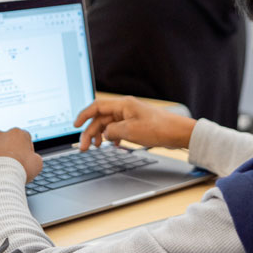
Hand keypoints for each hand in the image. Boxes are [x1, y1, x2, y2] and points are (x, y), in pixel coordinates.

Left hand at [0, 128, 42, 181]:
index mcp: (17, 134)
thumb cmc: (18, 170)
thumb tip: (32, 159)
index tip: (25, 162)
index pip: (24, 139)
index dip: (26, 151)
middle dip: (7, 152)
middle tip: (10, 166)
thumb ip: (35, 157)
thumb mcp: (37, 164)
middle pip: (5, 142)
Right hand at [74, 97, 196, 150]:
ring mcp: (131, 116)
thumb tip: (103, 134)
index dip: (83, 116)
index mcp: (122, 105)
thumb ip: (112, 131)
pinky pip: (118, 129)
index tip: (74, 126)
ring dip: (100, 136)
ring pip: (109, 125)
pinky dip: (112, 137)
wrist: (178, 133)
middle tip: (83, 147)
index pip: (96, 107)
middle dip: (90, 132)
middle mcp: (125, 108)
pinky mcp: (136, 124)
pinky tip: (113, 145)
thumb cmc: (158, 129)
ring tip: (96, 148)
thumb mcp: (130, 131)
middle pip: (101, 118)